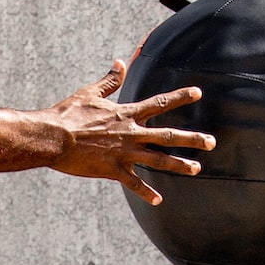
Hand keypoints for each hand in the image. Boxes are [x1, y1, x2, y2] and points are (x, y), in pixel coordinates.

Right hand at [48, 60, 213, 205]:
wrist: (53, 137)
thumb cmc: (68, 114)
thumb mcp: (89, 93)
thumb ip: (109, 81)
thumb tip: (120, 63)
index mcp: (126, 114)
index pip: (159, 103)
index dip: (180, 97)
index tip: (198, 93)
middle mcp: (131, 133)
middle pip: (168, 135)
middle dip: (192, 138)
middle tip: (212, 142)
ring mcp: (124, 153)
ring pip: (158, 160)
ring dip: (180, 165)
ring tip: (197, 168)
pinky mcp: (113, 170)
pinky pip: (134, 184)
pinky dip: (146, 192)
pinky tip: (159, 200)